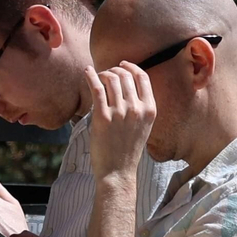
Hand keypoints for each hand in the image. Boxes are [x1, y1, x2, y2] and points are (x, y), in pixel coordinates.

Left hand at [85, 62, 155, 180]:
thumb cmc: (127, 150)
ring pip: (111, 79)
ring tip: (96, 77)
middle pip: (125, 76)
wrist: (118, 172)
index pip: (142, 77)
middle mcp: (137, 109)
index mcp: (150, 110)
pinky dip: (90, 77)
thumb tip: (124, 85)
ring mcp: (120, 113)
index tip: (122, 64)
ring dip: (102, 74)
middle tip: (105, 74)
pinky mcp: (103, 117)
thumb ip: (139, 107)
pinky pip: (97, 89)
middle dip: (114, 70)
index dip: (131, 67)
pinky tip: (86, 72)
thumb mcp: (143, 127)